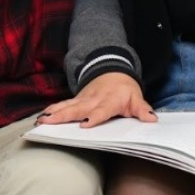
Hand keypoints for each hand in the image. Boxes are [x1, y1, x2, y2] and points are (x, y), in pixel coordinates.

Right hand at [39, 72, 155, 127]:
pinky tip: (43, 115)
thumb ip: (143, 110)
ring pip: (67, 106)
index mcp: (110, 100)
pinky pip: (64, 104)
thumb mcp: (137, 98)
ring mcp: (83, 99)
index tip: (85, 125)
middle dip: (63, 115)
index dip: (94, 117)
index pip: (102, 110)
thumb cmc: (125, 89)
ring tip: (42, 119)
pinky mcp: (77, 99)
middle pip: (77, 109)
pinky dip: (53, 109)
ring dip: (54, 112)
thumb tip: (151, 118)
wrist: (112, 70)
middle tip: (50, 122)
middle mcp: (93, 99)